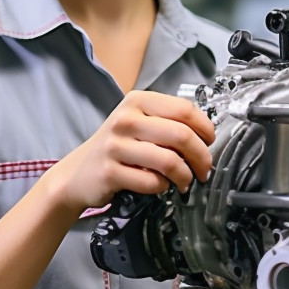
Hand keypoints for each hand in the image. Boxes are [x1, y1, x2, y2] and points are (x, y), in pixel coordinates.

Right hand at [50, 90, 214, 213]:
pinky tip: (160, 185)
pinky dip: (163, 187)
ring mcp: (115, 145)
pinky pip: (152, 182)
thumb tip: (206, 136)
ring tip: (184, 181)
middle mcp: (125, 119)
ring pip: (169, 161)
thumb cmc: (117, 146)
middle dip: (201, 157)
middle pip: (181, 135)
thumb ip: (168, 122)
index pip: (184, 110)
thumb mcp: (139, 122)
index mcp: (137, 101)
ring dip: (185, 176)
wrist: (78, 173)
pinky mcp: (110, 171)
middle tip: (204, 169)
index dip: (205, 128)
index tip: (210, 142)